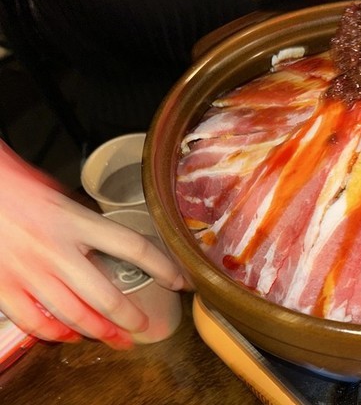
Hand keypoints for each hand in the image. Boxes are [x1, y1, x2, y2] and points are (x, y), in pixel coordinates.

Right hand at [0, 141, 186, 348]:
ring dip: (100, 332)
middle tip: (143, 327)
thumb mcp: (58, 193)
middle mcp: (55, 249)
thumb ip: (84, 220)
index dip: (163, 268)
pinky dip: (55, 333)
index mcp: (76, 221)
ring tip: (116, 340)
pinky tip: (69, 336)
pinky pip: (34, 320)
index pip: (134, 247)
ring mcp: (29, 271)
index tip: (179, 280)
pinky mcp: (4, 285)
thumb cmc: (12, 185)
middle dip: (130, 318)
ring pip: (74, 314)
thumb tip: (107, 237)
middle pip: (106, 295)